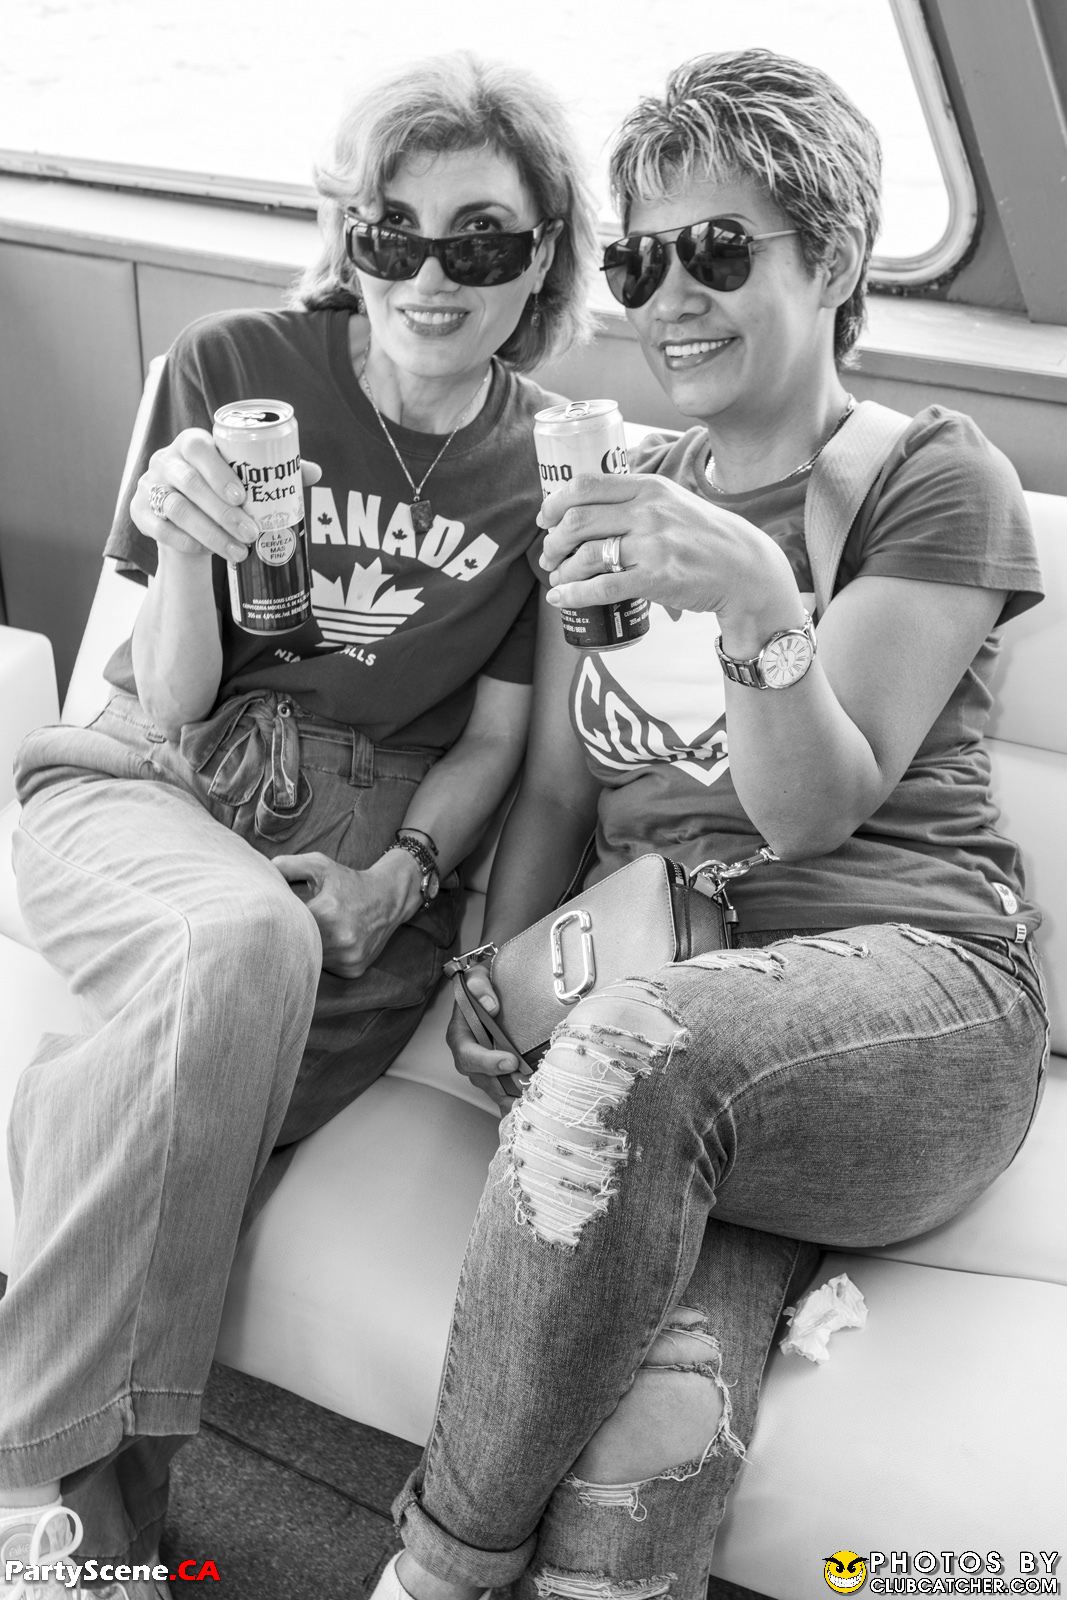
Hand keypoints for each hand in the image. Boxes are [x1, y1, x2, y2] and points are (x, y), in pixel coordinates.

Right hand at [131, 429, 320, 562]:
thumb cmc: (221, 491)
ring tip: (238, 551)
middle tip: (251, 533)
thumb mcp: (243, 479)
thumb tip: (315, 472)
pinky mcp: (139, 512)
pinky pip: (159, 528)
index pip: (200, 448)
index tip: (243, 496)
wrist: (186, 518)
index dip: (219, 471)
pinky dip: (185, 541)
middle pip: (189, 483)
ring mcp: (149, 486)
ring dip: (209, 533)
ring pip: (176, 509)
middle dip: (222, 512)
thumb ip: (272, 473)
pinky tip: (205, 552)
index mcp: (192, 443)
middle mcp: (165, 460)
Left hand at [271, 850, 409, 978]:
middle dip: (290, 940)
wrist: (389, 898)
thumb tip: (261, 872)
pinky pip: (328, 969)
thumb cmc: (350, 882)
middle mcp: (341, 938)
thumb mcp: (320, 866)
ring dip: (308, 951)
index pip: (289, 926)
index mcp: (327, 912)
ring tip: (312, 935)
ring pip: (312, 961)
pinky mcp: (353, 969)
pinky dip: (324, 959)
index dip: (279, 924)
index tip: (274, 920)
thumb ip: (288, 866)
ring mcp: (348, 957)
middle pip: (298, 947)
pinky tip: (331, 944)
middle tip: (285, 932)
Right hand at [446, 964, 530, 1111]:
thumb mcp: (477, 976)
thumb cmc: (481, 985)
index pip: (468, 1054)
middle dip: (505, 1087)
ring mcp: (483, 1067)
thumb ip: (480, 986)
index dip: (487, 1061)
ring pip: (495, 1090)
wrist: (488, 990)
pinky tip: (532, 1108)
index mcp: (459, 1035)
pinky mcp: (497, 1073)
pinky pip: (505, 1092)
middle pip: (482, 1079)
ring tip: (534, 1103)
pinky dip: (517, 1101)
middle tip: (528, 1088)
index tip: (510, 1060)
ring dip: (513, 1098)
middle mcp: (469, 1055)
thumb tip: (490, 1005)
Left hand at [537, 471, 795, 624]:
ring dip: (562, 570)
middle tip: (550, 555)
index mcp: (649, 487)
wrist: (746, 569)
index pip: (586, 485)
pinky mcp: (657, 578)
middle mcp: (649, 512)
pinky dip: (574, 594)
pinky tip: (562, 599)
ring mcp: (653, 545)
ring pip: (587, 555)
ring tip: (559, 578)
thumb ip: (638, 500)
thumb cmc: (707, 538)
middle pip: (578, 520)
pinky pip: (602, 587)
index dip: (555, 503)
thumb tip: (591, 510)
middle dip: (554, 541)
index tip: (545, 518)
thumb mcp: (674, 502)